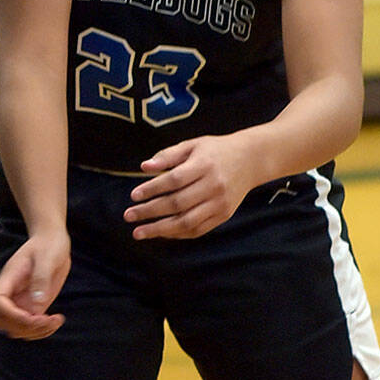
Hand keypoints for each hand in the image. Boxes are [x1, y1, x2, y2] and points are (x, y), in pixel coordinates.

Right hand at [0, 229, 68, 337]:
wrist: (52, 241)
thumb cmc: (48, 245)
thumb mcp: (47, 258)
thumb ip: (40, 280)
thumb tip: (36, 306)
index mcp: (8, 278)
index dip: (11, 314)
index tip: (32, 316)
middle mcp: (11, 293)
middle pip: (3, 320)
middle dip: (24, 326)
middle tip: (47, 319)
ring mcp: (20, 302)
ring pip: (16, 329)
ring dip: (34, 332)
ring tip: (55, 320)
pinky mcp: (32, 307)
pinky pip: (30, 327)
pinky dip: (42, 330)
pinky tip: (56, 320)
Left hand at [125, 134, 253, 238]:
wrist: (251, 160)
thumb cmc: (215, 151)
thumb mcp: (193, 145)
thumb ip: (168, 155)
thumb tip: (144, 167)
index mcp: (204, 165)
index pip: (174, 180)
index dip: (152, 189)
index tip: (133, 196)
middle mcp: (214, 186)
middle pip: (177, 203)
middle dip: (149, 212)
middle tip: (128, 216)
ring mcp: (220, 203)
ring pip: (187, 222)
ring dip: (160, 230)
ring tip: (139, 232)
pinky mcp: (224, 215)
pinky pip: (198, 230)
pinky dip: (177, 234)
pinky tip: (160, 233)